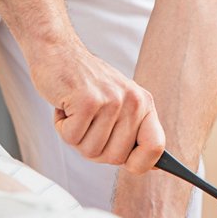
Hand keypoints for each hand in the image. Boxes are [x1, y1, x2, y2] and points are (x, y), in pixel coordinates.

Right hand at [25, 39, 164, 172]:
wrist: (58, 51)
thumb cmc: (86, 83)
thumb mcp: (118, 103)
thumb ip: (134, 132)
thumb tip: (157, 166)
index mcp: (144, 104)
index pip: (155, 146)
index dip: (141, 164)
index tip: (128, 163)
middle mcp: (132, 101)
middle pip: (115, 158)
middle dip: (94, 149)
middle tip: (88, 124)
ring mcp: (111, 100)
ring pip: (90, 151)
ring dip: (76, 137)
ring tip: (76, 112)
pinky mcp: (87, 100)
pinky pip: (72, 138)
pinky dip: (62, 127)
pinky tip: (66, 107)